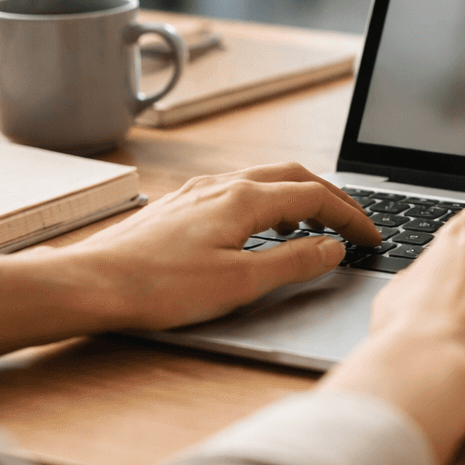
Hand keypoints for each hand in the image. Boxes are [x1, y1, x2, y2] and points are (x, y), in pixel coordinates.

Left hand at [0, 163, 379, 355]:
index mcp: (244, 199)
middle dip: (331, 198)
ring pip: (264, 180)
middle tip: (353, 225)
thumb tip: (333, 248)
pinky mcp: (180, 205)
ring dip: (298, 196)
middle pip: (294, 177)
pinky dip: (266, 202)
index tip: (372, 237)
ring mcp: (198, 191)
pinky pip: (238, 190)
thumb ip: (294, 262)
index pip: (316, 197)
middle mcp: (223, 185)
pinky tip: (257, 228)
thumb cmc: (159, 288)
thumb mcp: (240, 283)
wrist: (91, 284)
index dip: (351, 217)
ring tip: (313, 224)